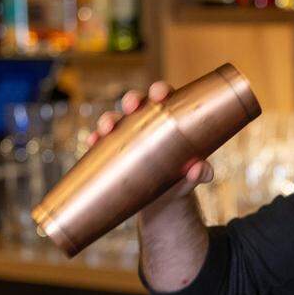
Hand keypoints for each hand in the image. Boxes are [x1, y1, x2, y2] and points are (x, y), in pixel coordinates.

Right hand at [87, 81, 214, 209]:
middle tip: (131, 106)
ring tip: (106, 129)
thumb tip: (198, 169)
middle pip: (137, 103)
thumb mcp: (194, 177)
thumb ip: (201, 173)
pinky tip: (92, 143)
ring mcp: (127, 136)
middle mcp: (146, 123)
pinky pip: (100, 143)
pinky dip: (95, 140)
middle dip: (132, 99)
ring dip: (108, 120)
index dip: (160, 90)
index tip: (159, 94)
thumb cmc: (183, 180)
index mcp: (169, 120)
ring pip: (115, 120)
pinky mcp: (113, 152)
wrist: (165, 203)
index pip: (165, 97)